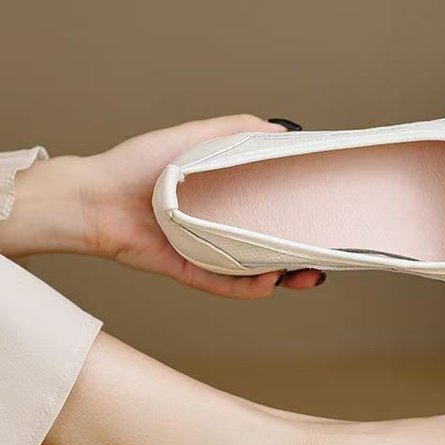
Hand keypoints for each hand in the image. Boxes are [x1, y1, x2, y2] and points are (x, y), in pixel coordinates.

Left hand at [1, 115, 323, 297]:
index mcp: (223, 202)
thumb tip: (281, 130)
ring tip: (304, 274)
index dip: (297, 220)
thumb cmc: (136, 166)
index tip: (322, 220)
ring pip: (253, 274)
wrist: (94, 197)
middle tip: (322, 259)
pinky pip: (226, 286)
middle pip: (268, 250)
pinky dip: (249, 288)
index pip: (269, 214)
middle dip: (299, 259)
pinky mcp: (191, 273)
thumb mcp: (191, 138)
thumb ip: (234, 132)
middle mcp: (219, 230)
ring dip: (282, 278)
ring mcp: (207, 254)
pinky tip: (269, 281)